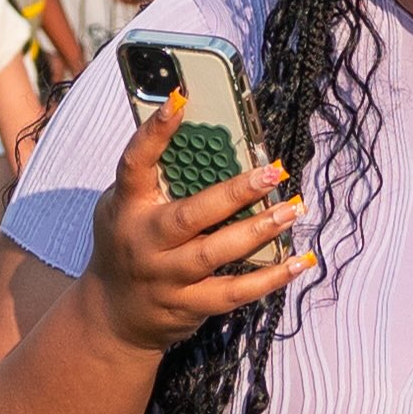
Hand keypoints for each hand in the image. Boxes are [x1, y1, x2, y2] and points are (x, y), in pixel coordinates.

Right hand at [84, 105, 307, 357]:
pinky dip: (270, 279)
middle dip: (235, 193)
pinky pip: (234, 292)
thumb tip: (212, 143)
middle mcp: (144, 242)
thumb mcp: (124, 207)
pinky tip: (300, 261)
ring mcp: (165, 277)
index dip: (154, 132)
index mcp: (126, 207)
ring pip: (215, 253)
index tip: (180, 99)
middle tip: (272, 171)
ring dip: (259, 231)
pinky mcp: (188, 305)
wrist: (113, 314)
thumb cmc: (128, 244)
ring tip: (293, 209)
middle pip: (190, 215)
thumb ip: (157, 179)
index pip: (135, 164)